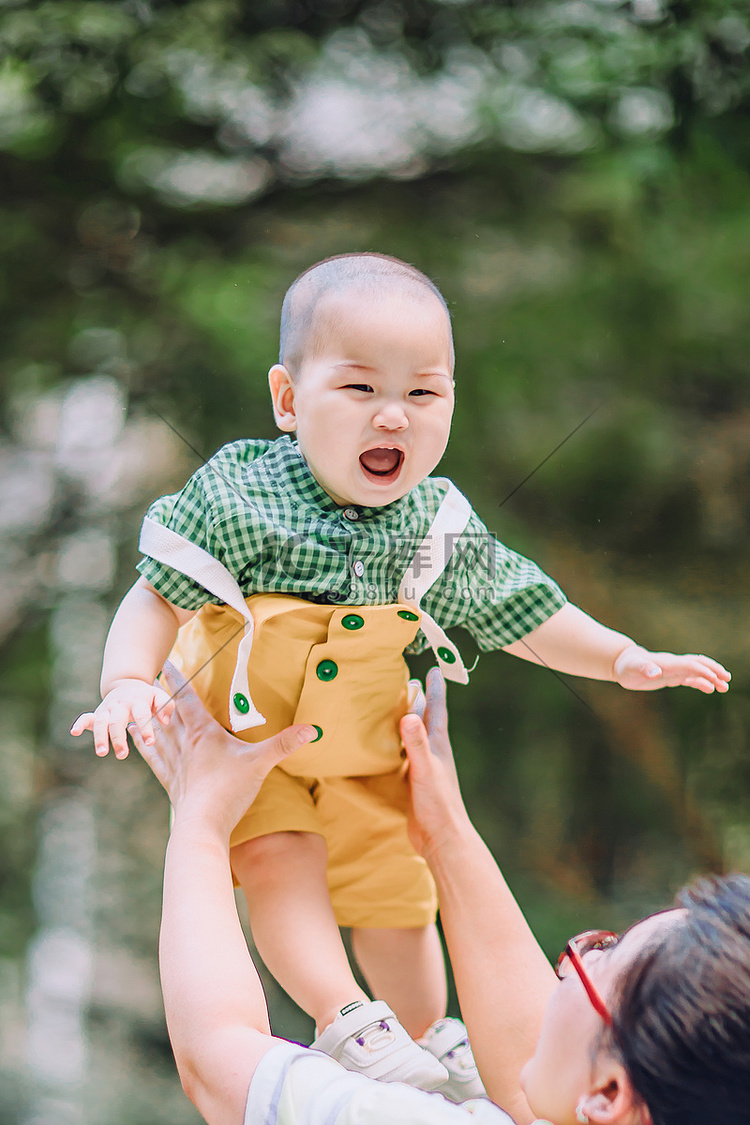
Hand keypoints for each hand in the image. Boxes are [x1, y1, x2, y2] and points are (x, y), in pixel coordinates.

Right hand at [70, 678, 176, 757]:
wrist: (128, 683)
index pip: (142, 715)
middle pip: (117, 721)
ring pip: (101, 722)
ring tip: (102, 753)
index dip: (146, 728)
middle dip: (118, 738)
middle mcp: (120, 705)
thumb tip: (164, 721)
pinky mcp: (97, 713)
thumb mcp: (159, 696)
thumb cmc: (147, 696)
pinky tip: (74, 732)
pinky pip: (86, 717)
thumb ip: (166, 707)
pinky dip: (79, 724)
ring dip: (100, 737)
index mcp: (138, 701)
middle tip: (122, 755)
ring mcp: (107, 709)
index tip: (150, 742)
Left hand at [129, 662, 315, 834]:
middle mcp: (184, 744)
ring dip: (146, 718)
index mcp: (202, 733)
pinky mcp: (170, 782)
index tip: (166, 662)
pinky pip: (153, 757)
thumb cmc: (228, 792)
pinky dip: (144, 745)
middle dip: (159, 695)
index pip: (186, 699)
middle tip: (149, 681)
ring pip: (155, 733)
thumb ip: (284, 744)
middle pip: (166, 713)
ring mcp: (174, 763)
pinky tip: (138, 742)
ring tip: (137, 706)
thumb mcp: (259, 764)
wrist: (201, 827)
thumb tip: (313, 729)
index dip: (177, 679)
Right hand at [400, 668, 471, 861]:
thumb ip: (417, 744)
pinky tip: (386, 749)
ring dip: (407, 723)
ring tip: (395, 709)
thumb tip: (409, 716)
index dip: (435, 689)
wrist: (442, 840)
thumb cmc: (438, 805)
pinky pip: (405, 757)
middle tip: (411, 680)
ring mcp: (425, 768)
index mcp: (439, 745)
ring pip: (415, 738)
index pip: (437, 709)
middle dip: (421, 699)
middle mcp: (433, 753)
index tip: (434, 668)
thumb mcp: (424, 770)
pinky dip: (397, 747)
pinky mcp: (415, 783)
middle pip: (427, 719)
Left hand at [613, 645, 730, 693]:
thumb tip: (656, 673)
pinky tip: (710, 689)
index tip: (715, 678)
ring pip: (697, 671)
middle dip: (713, 670)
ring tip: (725, 686)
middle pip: (698, 663)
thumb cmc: (627, 666)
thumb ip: (644, 669)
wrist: (624, 663)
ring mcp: (674, 670)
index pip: (689, 664)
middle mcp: (674, 665)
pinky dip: (701, 682)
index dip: (702, 670)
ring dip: (711, 677)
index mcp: (667, 663)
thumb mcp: (632, 669)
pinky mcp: (672, 676)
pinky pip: (690, 678)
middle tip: (727, 679)